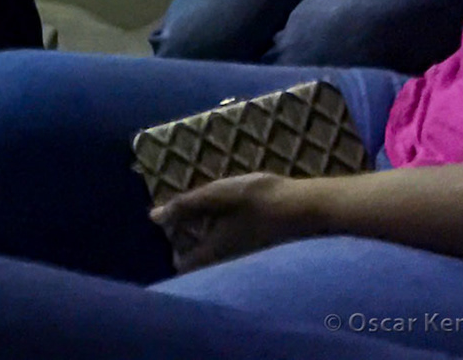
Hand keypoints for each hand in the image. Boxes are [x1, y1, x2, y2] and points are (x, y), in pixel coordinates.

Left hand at [150, 172, 312, 272]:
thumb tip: (153, 217)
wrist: (308, 209)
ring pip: (216, 256)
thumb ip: (184, 206)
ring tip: (213, 209)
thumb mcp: (215, 195)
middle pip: (198, 262)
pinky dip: (225, 236)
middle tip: (194, 212)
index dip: (174, 242)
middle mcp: (228, 265)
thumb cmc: (259, 200)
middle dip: (190, 239)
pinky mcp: (259, 254)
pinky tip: (234, 215)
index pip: (182, 264)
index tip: (179, 218)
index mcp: (213, 254)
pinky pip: (233, 251)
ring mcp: (245, 262)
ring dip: (208, 236)